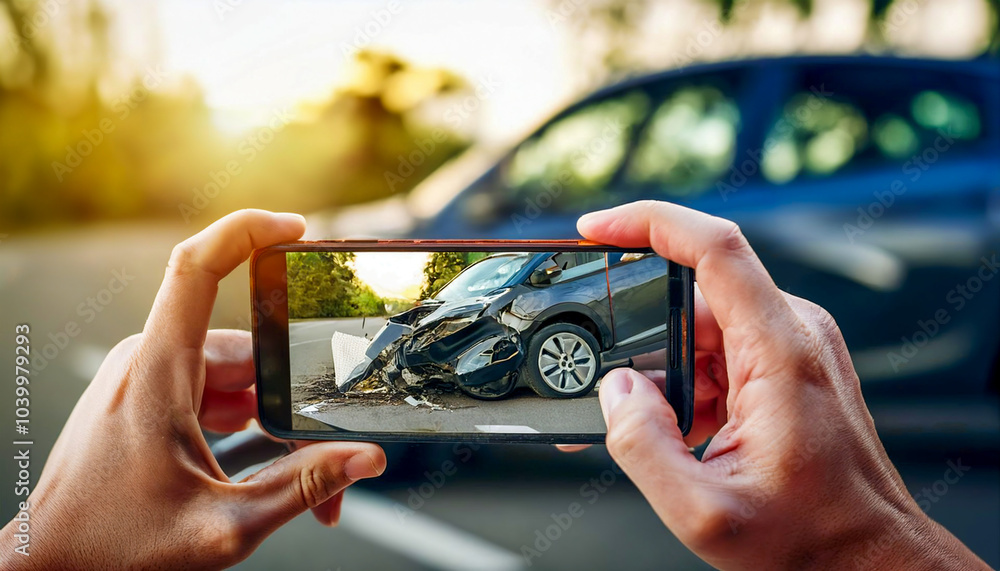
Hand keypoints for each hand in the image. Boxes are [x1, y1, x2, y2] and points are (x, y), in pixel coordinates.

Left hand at [2, 210, 384, 569]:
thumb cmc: (114, 548)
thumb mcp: (224, 525)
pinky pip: (212, 393)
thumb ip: (302, 487)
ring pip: (234, 376)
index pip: (197, 267)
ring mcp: (146, 379)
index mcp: (156, 372)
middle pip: (245, 347)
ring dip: (270, 420)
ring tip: (293, 478)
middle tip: (323, 449)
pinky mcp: (148, 397)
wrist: (53, 568)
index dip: (248, 232)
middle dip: (291, 397)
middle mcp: (147, 362)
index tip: (297, 229)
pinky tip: (261, 469)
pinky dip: (245, 425)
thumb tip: (364, 459)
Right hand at [576, 201, 987, 569]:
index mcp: (780, 351)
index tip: (597, 228)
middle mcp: (791, 334)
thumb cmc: (813, 536)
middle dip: (638, 337)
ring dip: (663, 371)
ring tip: (650, 427)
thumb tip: (614, 392)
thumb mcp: (704, 511)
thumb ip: (642, 447)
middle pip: (693, 299)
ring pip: (699, 331)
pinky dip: (685, 384)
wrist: (868, 558)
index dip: (648, 222)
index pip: (713, 247)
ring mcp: (790, 348)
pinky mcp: (784, 367)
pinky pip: (717, 354)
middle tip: (609, 384)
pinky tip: (675, 427)